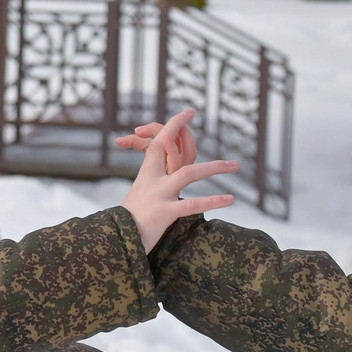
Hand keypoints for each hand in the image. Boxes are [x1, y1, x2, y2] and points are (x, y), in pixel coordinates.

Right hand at [119, 108, 237, 250]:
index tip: (187, 112)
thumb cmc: (129, 220)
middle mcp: (153, 179)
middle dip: (181, 129)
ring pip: (188, 172)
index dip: (173, 125)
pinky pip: (192, 204)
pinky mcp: (164, 212)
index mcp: (147, 174)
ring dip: (214, 167)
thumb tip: (168, 170)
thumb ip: (156, 179)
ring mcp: (159, 194)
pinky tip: (230, 199)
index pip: (160, 142)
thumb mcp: (140, 194)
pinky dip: (212, 201)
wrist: (116, 239)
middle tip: (195, 114)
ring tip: (235, 165)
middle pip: (168, 146)